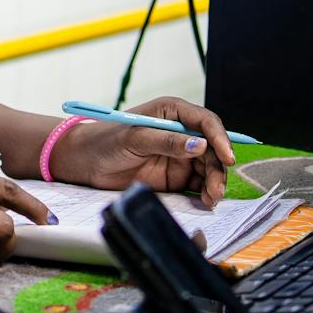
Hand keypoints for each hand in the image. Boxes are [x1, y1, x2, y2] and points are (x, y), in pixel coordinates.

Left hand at [49, 96, 234, 208]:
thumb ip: (167, 141)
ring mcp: (180, 155)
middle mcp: (181, 132)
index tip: (227, 157)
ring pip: (209, 167)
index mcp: (173, 112)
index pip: (205, 122)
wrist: (86, 163)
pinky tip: (206, 200)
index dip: (219, 138)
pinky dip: (205, 191)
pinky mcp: (176, 176)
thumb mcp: (136, 138)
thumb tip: (200, 146)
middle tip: (215, 188)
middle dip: (218, 167)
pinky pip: (198, 183)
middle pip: (212, 148)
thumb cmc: (106, 141)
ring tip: (211, 198)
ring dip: (214, 182)